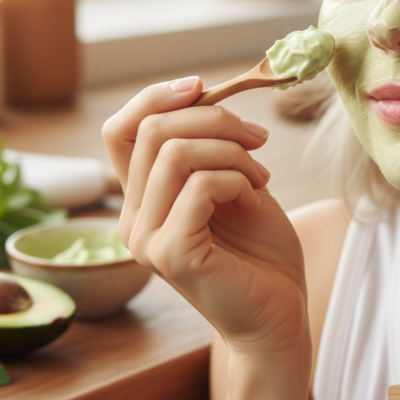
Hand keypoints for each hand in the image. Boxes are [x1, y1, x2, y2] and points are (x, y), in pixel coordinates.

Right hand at [102, 77, 309, 356]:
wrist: (278, 312)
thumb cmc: (259, 249)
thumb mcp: (232, 181)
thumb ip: (207, 147)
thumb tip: (200, 93)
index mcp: (142, 199)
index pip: (121, 131)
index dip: (155, 97)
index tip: (201, 87)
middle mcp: (133, 219)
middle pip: (153, 131)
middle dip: (215, 119)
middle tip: (257, 138)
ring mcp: (146, 239)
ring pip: (176, 154)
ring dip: (232, 151)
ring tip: (261, 173)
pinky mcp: (172, 255)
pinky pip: (201, 185)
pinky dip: (236, 178)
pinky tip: (255, 197)